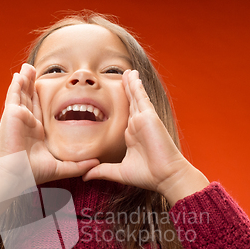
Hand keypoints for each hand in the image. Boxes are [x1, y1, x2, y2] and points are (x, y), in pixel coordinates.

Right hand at [0, 63, 99, 185]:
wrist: (16, 174)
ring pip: (22, 94)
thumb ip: (79, 165)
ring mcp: (19, 117)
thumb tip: (97, 163)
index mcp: (36, 133)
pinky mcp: (12, 113)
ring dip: (25, 80)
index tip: (52, 91)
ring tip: (28, 67)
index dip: (43, 100)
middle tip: (37, 72)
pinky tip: (19, 74)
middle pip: (31, 99)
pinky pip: (14, 95)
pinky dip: (16, 84)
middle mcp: (27, 123)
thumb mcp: (61, 168)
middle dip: (33, 85)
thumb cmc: (33, 173)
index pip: (40, 111)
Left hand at [82, 70, 208, 205]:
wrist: (165, 176)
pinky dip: (137, 86)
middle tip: (121, 76)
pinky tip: (133, 76)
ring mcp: (143, 120)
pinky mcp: (149, 117)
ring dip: (131, 84)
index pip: (124, 116)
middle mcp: (137, 125)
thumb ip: (101, 171)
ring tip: (127, 71)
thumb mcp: (119, 172)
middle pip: (130, 103)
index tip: (111, 99)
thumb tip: (84, 176)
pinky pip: (141, 97)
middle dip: (126, 89)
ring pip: (135, 97)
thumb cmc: (147, 175)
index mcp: (132, 136)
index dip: (118, 106)